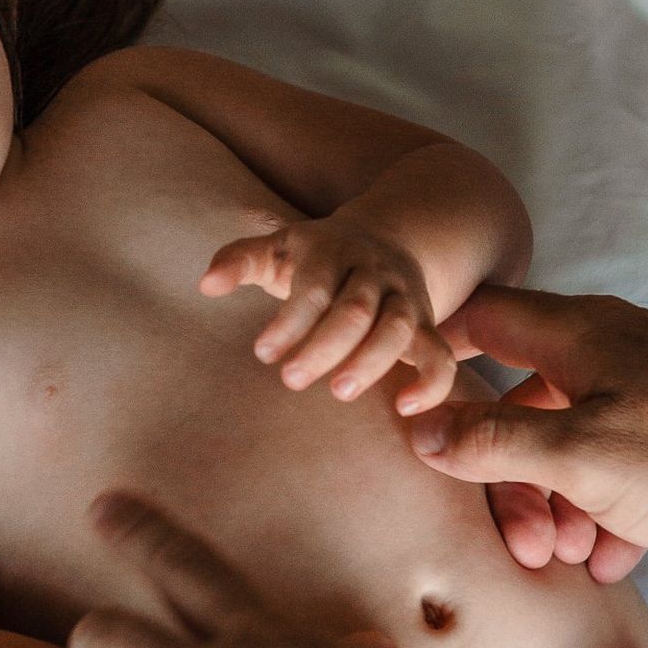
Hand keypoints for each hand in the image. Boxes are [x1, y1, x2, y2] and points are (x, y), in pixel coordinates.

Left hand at [202, 213, 456, 412]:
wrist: (387, 240)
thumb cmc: (316, 258)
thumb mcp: (278, 249)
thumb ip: (239, 261)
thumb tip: (206, 284)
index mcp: (331, 251)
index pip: (312, 288)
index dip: (289, 323)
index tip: (263, 353)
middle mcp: (372, 272)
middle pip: (354, 310)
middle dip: (323, 347)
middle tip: (290, 379)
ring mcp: (403, 297)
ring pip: (397, 328)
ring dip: (370, 362)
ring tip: (339, 391)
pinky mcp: (427, 325)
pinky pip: (441, 353)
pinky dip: (431, 382)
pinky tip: (406, 408)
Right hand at [408, 286, 647, 571]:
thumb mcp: (582, 458)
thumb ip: (497, 443)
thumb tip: (422, 431)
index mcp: (575, 334)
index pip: (480, 317)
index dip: (439, 357)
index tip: (412, 407)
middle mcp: (606, 351)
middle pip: (521, 398)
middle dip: (507, 471)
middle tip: (518, 536)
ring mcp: (644, 393)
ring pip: (569, 440)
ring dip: (556, 500)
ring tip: (567, 555)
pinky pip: (616, 467)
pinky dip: (603, 510)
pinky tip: (611, 558)